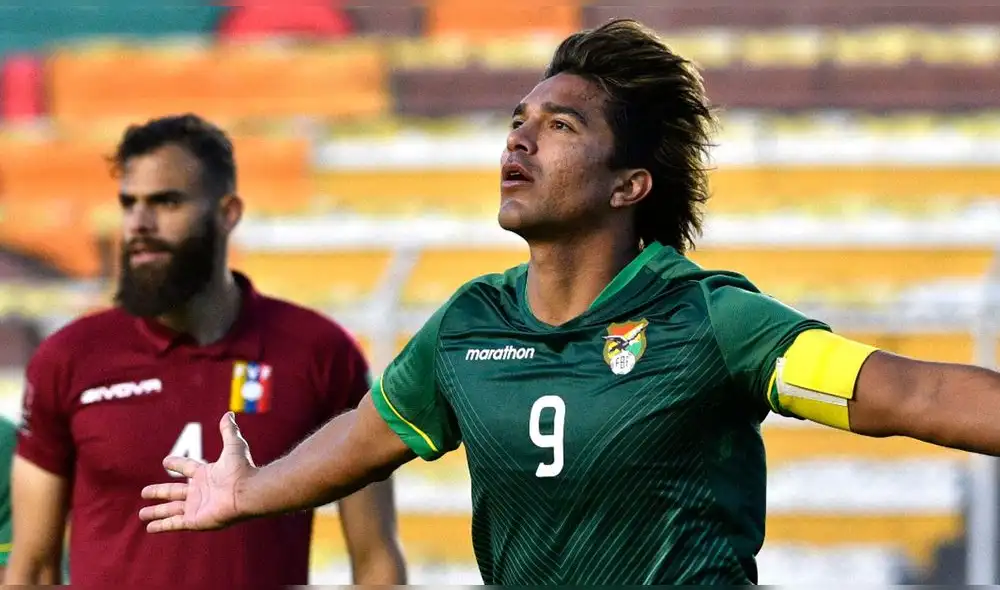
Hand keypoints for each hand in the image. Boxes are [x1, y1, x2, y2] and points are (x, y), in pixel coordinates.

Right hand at [139, 412, 256, 531]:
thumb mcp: (234, 445)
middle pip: (173, 491)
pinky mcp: (195, 520)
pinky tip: (149, 528)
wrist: (247, 491)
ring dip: (156, 511)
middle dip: (159, 491)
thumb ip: (229, 431)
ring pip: (171, 509)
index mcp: (206, 474)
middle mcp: (200, 491)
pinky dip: (161, 526)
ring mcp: (196, 506)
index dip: (177, 464)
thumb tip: (229, 414)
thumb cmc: (242, 470)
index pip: (187, 468)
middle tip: (144, 491)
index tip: (166, 462)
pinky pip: (174, 523)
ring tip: (142, 514)